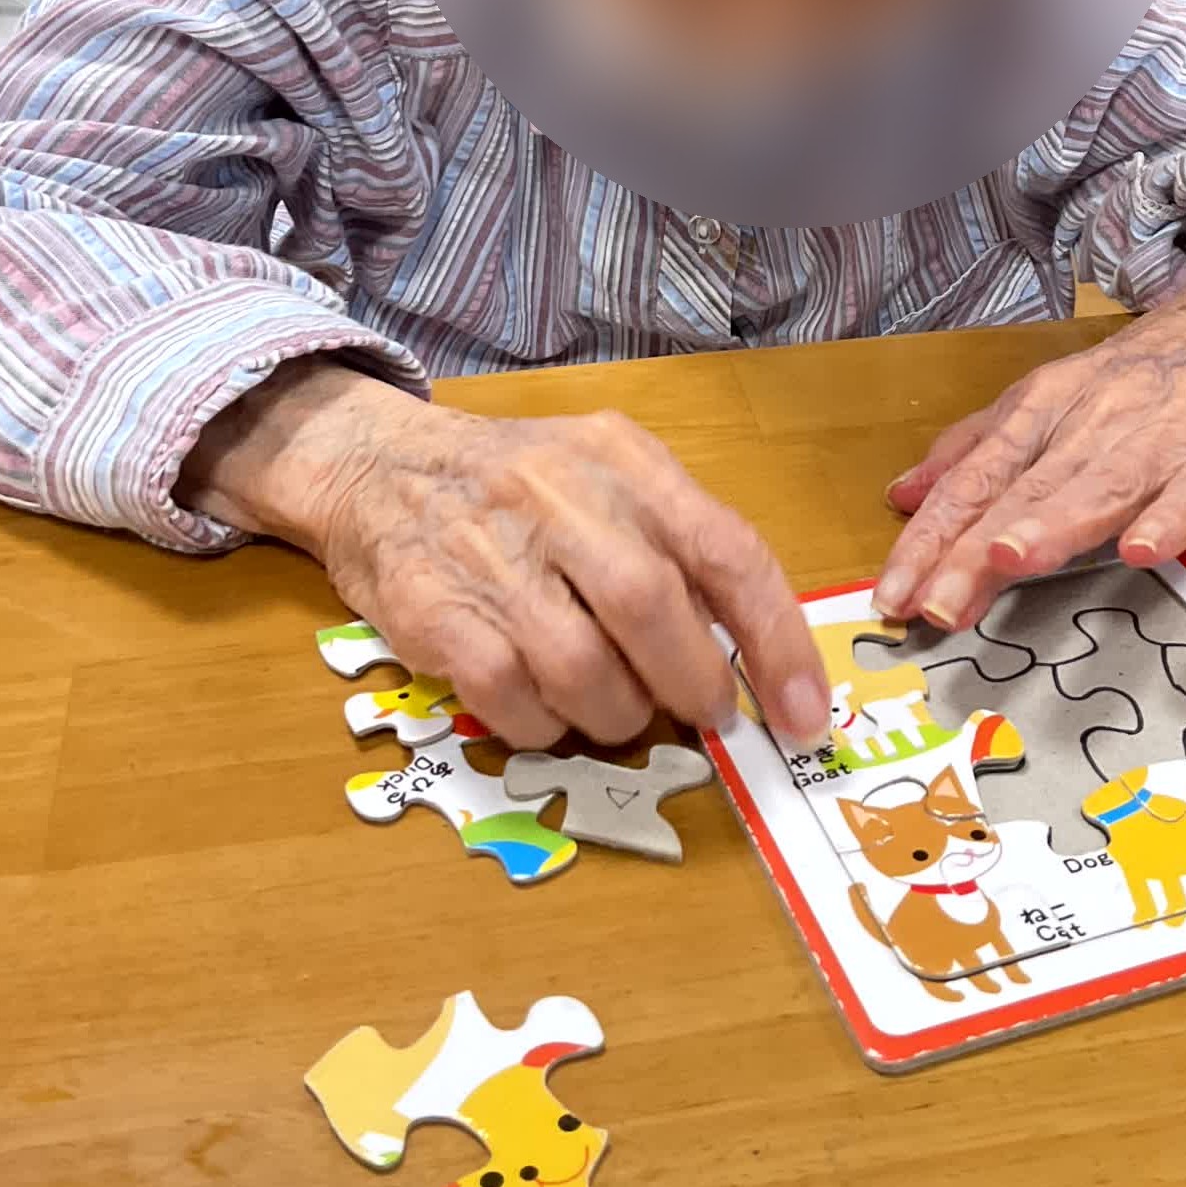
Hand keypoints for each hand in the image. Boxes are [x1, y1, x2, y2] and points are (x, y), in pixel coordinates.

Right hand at [179, 360, 829, 751]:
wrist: (378, 466)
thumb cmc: (518, 485)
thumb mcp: (609, 476)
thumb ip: (679, 543)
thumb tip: (754, 651)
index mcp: (623, 460)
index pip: (725, 550)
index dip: (777, 641)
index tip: (807, 713)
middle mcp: (559, 496)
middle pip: (653, 609)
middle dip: (693, 683)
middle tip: (703, 712)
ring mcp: (491, 553)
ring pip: (585, 669)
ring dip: (619, 714)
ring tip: (617, 707)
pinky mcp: (432, 611)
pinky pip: (513, 701)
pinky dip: (547, 726)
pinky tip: (549, 709)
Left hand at [871, 235, 1185, 630]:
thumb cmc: (1138, 376)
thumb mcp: (1049, 396)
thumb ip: (976, 448)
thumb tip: (904, 496)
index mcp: (1044, 408)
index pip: (975, 478)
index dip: (931, 537)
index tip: (893, 593)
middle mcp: (1094, 423)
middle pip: (1025, 493)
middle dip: (974, 551)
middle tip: (934, 606)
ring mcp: (1161, 443)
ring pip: (1098, 488)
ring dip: (1054, 525)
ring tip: (1008, 562)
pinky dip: (1167, 520)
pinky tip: (1140, 551)